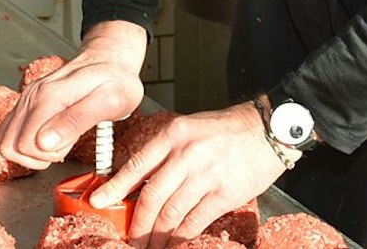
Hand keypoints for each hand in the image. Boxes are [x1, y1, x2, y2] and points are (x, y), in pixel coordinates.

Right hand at [0, 21, 145, 169]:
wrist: (110, 61)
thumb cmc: (115, 82)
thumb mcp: (109, 102)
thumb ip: (76, 121)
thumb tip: (44, 142)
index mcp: (49, 96)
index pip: (25, 144)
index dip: (47, 156)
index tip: (68, 147)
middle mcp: (32, 96)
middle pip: (11, 145)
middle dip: (37, 157)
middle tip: (63, 147)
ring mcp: (26, 98)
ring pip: (5, 141)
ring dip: (29, 153)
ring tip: (56, 144)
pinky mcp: (26, 103)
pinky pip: (9, 132)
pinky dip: (24, 144)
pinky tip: (47, 139)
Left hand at [88, 101, 287, 248]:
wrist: (267, 130)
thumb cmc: (226, 131)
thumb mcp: (189, 130)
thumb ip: (165, 153)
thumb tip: (139, 182)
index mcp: (173, 135)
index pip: (136, 165)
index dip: (114, 188)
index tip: (98, 203)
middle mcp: (187, 154)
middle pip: (151, 196)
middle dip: (137, 224)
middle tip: (130, 239)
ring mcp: (206, 175)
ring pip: (171, 214)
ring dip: (158, 236)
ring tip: (150, 246)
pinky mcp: (225, 194)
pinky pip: (195, 221)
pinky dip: (182, 237)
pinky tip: (175, 244)